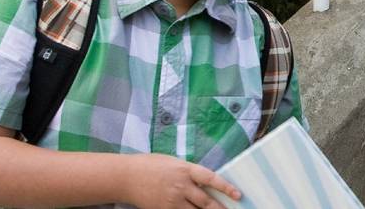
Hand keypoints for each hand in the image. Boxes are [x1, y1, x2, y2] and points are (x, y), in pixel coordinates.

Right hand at [124, 154, 240, 208]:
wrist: (127, 176)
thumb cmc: (152, 165)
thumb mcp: (175, 163)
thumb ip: (190, 173)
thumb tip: (206, 182)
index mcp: (185, 169)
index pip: (211, 179)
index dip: (226, 187)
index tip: (237, 195)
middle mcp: (180, 186)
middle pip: (205, 201)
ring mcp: (172, 200)